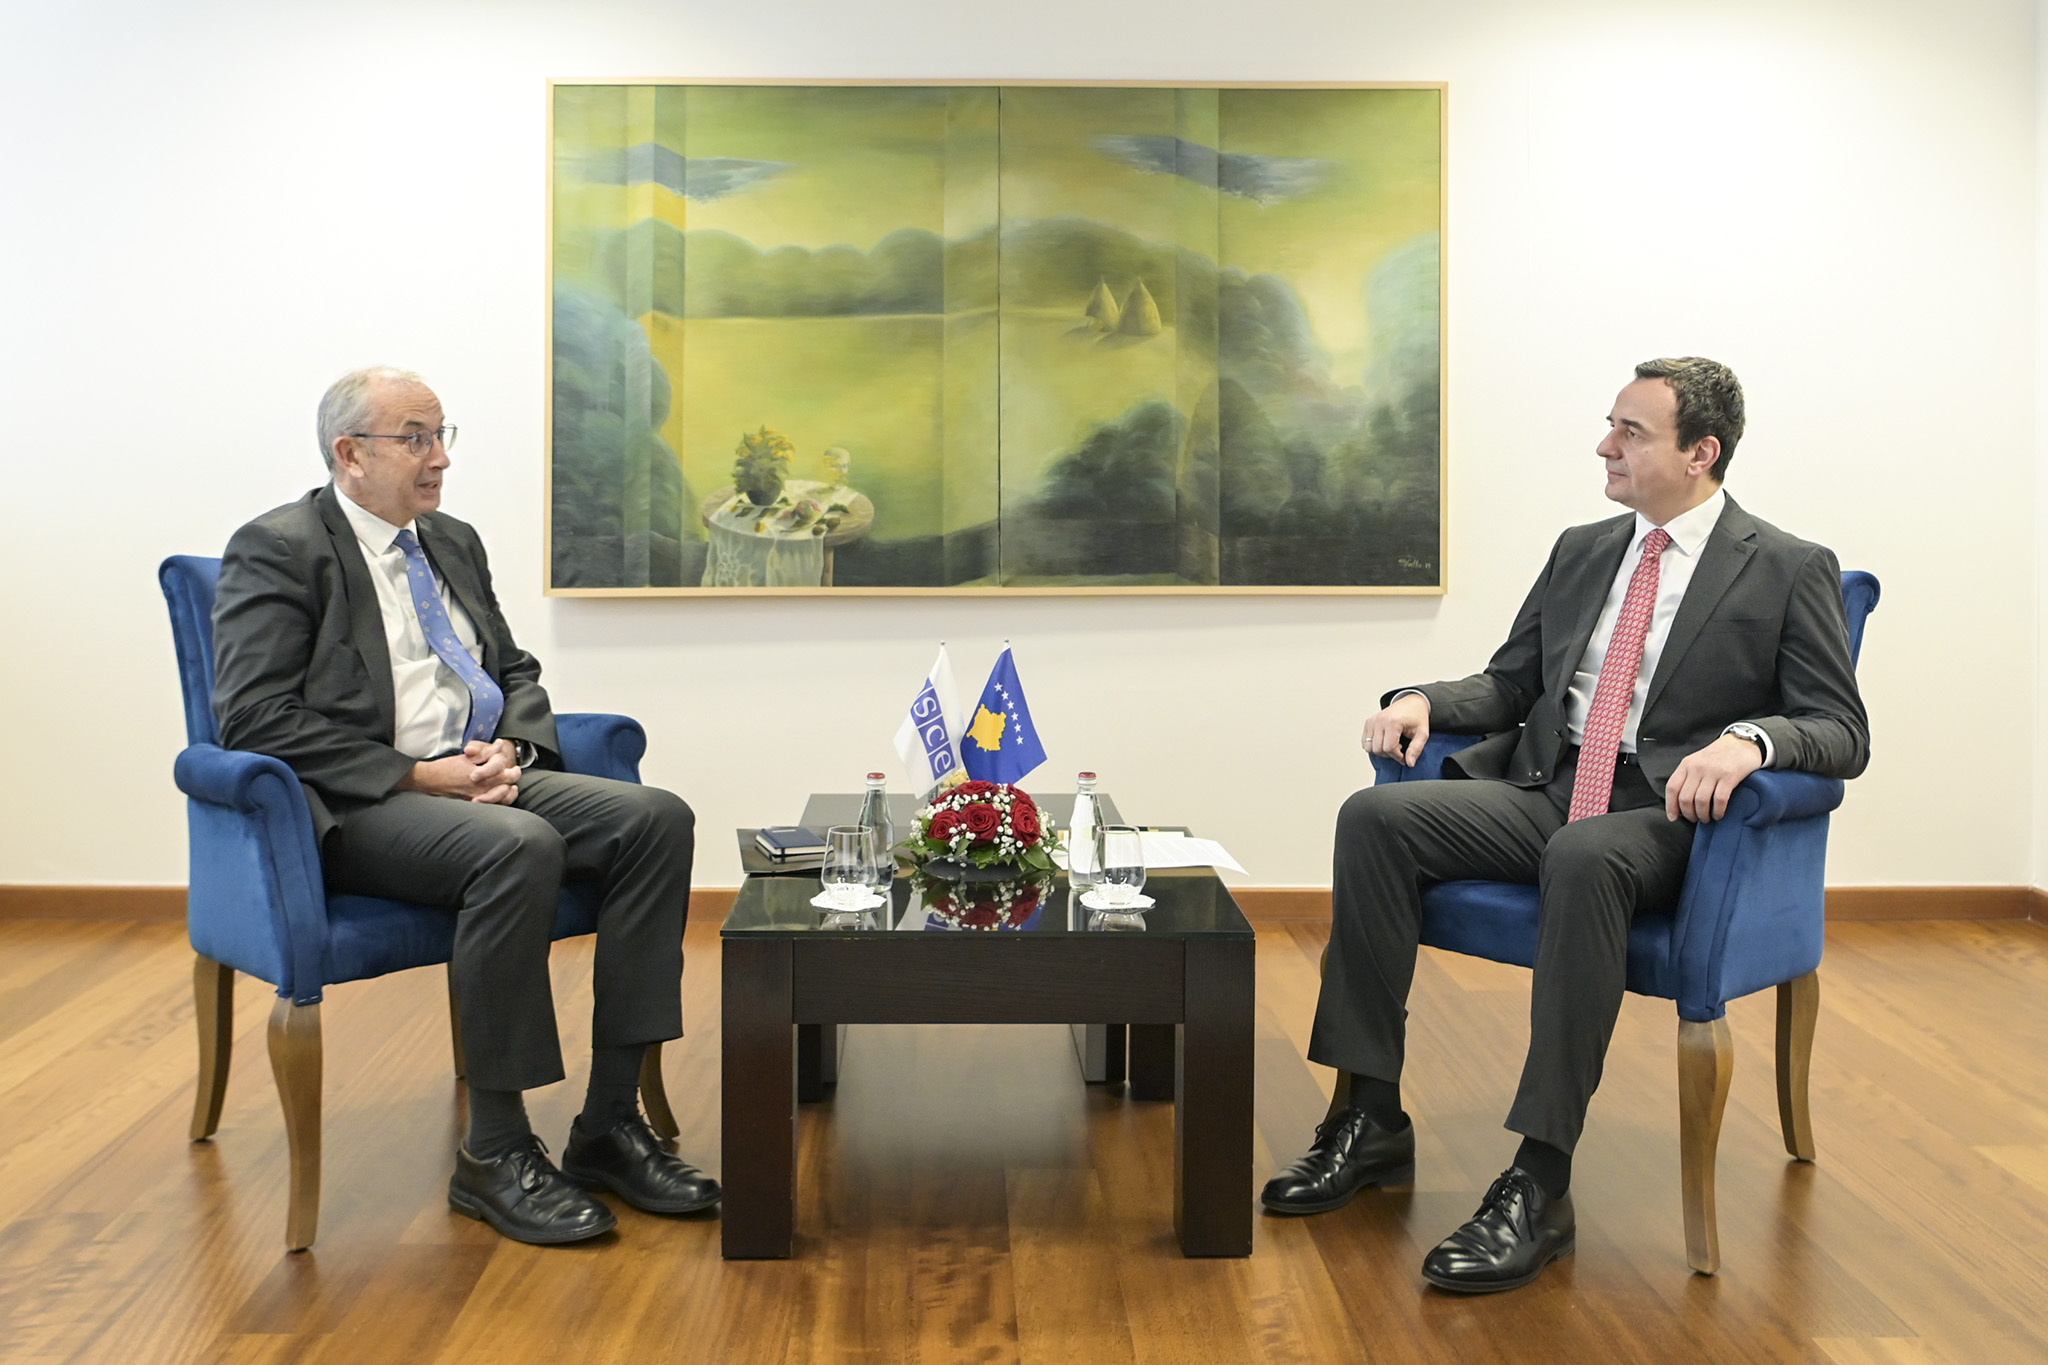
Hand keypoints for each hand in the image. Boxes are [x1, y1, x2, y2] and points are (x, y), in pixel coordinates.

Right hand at [398, 740, 520, 803]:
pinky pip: (490, 807)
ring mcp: (477, 798)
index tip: (514, 767)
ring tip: (511, 788)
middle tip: (513, 774)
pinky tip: (499, 797)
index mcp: (482, 776)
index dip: (514, 771)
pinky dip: (497, 802)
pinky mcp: (471, 804)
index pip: (506, 775)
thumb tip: (500, 744)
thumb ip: (486, 752)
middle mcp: (481, 789)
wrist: (429, 781)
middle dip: (512, 780)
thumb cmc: (446, 768)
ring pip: (501, 799)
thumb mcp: (467, 757)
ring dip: (508, 793)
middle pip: (506, 787)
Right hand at [1361, 692, 1430, 766]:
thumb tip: (1409, 762)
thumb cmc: (1417, 716)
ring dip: (1380, 751)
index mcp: (1392, 722)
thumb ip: (1416, 749)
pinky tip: (1384, 742)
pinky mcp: (1368, 722)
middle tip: (1399, 750)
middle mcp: (1379, 720)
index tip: (1404, 757)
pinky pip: (1364, 742)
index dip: (1397, 756)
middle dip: (1390, 754)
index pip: (1389, 748)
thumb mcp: (1422, 733)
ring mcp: (1372, 721)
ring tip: (1391, 745)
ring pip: (1369, 747)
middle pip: (1378, 749)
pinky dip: (1373, 746)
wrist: (1411, 703)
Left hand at [1664, 733, 1763, 822]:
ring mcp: (1713, 771)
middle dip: (1689, 814)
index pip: (1672, 787)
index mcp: (1687, 764)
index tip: (1673, 817)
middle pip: (1685, 798)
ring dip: (1703, 815)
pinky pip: (1719, 800)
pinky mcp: (1729, 776)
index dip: (1671, 806)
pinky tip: (1718, 814)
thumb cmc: (1719, 756)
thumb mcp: (1697, 761)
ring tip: (1706, 818)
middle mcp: (1697, 767)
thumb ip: (1688, 777)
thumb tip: (1680, 803)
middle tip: (1694, 819)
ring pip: (1701, 801)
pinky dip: (1717, 811)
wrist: (1742, 743)